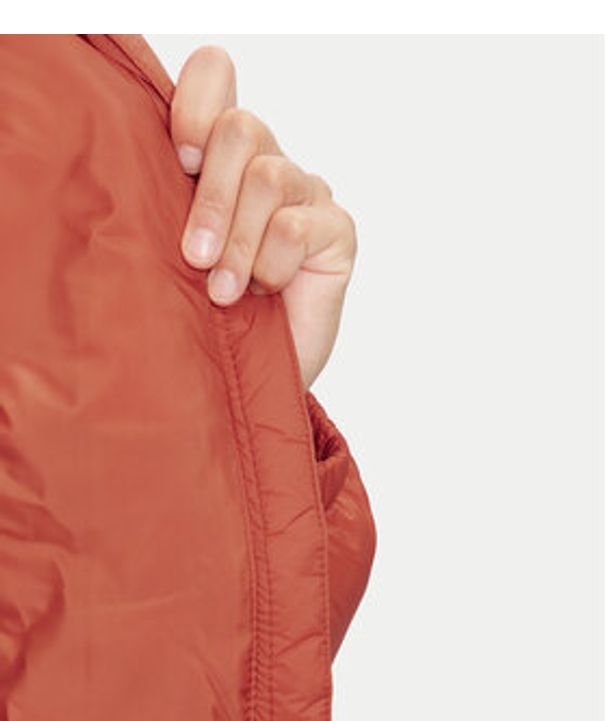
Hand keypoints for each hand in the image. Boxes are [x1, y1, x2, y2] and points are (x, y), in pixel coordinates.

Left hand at [170, 46, 356, 390]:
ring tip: (223, 292)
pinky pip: (297, 227)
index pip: (215, 78)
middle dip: (210, 197)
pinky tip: (266, 292)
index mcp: (220, 157)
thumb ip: (166, 200)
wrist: (250, 376)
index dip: (194, 104)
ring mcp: (306, 194)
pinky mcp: (336, 230)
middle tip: (194, 256)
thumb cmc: (209, 316)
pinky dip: (271, 265)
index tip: (178, 160)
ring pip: (270, 178)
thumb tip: (140, 163)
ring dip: (238, 244)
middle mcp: (266, 164)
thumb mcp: (174, 254)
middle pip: (241, 129)